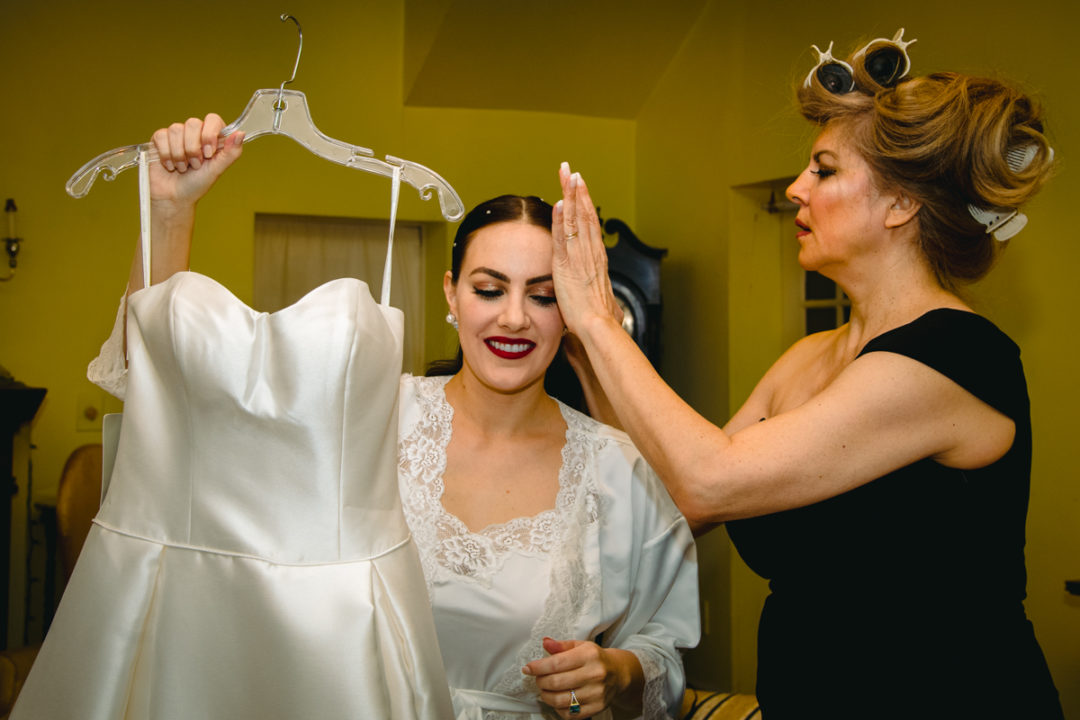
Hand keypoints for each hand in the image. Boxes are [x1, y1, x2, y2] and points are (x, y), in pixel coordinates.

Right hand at [148, 113, 243, 215]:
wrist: (173, 197)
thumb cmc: (196, 185)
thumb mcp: (217, 170)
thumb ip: (231, 153)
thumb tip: (240, 134)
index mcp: (211, 138)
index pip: (213, 119)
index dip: (210, 134)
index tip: (208, 153)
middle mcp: (194, 134)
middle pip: (193, 123)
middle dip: (193, 148)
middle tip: (195, 165)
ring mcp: (177, 135)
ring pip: (176, 129)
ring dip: (180, 154)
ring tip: (183, 168)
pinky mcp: (160, 140)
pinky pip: (161, 136)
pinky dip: (167, 154)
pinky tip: (170, 165)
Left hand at [523, 637, 640, 717]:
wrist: (619, 673)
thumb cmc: (596, 658)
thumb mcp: (581, 646)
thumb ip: (561, 646)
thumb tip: (545, 642)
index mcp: (589, 655)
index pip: (556, 663)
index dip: (538, 667)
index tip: (527, 668)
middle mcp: (594, 674)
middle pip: (556, 682)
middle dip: (540, 681)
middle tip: (538, 679)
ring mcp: (596, 693)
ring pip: (561, 700)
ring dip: (546, 696)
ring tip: (545, 690)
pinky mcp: (596, 707)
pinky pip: (570, 713)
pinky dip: (558, 709)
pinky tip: (557, 700)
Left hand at [552, 163, 619, 336]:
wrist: (598, 327)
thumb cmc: (599, 321)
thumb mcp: (599, 303)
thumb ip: (598, 297)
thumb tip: (605, 306)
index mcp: (597, 260)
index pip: (591, 226)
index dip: (585, 205)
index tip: (579, 189)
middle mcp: (591, 253)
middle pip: (585, 215)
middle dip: (578, 191)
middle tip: (571, 170)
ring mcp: (579, 258)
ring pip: (576, 220)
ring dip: (571, 196)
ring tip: (567, 175)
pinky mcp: (567, 265)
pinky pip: (564, 237)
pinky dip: (562, 219)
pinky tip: (560, 203)